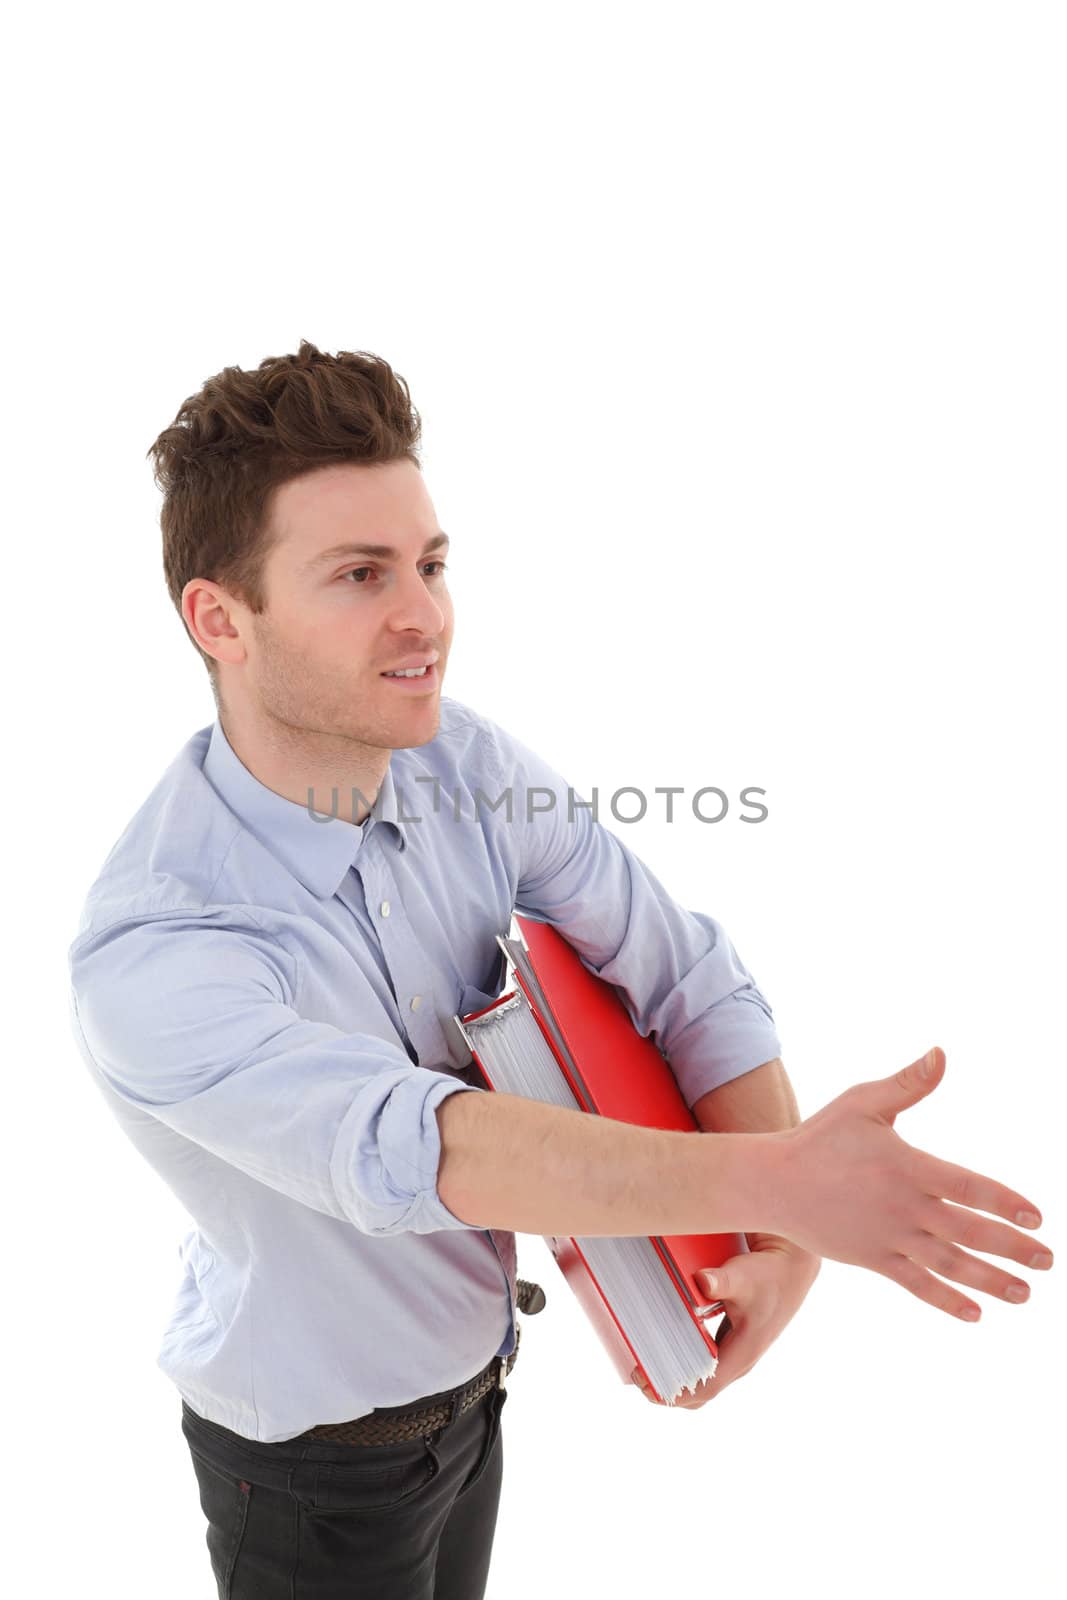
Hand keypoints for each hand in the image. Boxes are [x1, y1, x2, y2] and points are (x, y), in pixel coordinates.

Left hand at [631, 1235, 819, 1407]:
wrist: (791, 1267)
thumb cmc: (768, 1274)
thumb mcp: (743, 1276)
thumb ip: (722, 1281)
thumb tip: (702, 1281)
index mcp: (742, 1355)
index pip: (704, 1389)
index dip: (673, 1392)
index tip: (645, 1381)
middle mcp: (739, 1362)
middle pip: (700, 1393)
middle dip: (668, 1389)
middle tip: (638, 1372)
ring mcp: (736, 1355)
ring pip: (702, 1381)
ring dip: (674, 1377)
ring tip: (645, 1362)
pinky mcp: (732, 1344)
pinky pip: (704, 1365)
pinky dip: (683, 1363)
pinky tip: (664, 1345)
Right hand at [768, 1046, 1053, 1320]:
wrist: (774, 1182)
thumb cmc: (821, 1136)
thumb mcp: (863, 1102)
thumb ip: (908, 1083)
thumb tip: (942, 1054)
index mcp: (908, 1167)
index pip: (969, 1187)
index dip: (1006, 1202)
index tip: (1038, 1217)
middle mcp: (904, 1207)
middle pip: (968, 1232)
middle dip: (1012, 1248)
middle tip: (1048, 1260)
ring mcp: (889, 1237)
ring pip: (949, 1264)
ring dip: (989, 1280)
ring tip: (1024, 1293)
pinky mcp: (873, 1259)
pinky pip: (916, 1284)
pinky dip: (946, 1300)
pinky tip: (976, 1314)